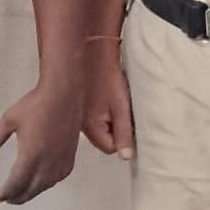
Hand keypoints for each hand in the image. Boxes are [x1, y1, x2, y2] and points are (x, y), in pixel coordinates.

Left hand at [0, 85, 80, 204]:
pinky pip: (57, 179)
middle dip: (17, 197)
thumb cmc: (36, 105)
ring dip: (32, 192)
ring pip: (45, 186)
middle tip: (7, 199)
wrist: (63, 94)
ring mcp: (60, 162)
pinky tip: (41, 181)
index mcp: (31, 155)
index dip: (6, 194)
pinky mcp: (70, 158)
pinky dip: (46, 184)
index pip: (16, 184)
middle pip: (31, 190)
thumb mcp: (10, 120)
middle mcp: (47, 163)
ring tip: (21, 192)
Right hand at [82, 40, 134, 158]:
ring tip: (115, 103)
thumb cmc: (106, 77)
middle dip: (116, 131)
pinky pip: (94, 117)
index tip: (129, 125)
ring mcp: (80, 115)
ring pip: (100, 127)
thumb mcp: (121, 108)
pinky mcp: (80, 105)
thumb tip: (126, 156)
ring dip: (110, 120)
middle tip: (123, 113)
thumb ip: (124, 134)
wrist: (92, 53)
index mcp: (91, 128)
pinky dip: (103, 111)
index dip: (123, 138)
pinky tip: (106, 98)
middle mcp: (81, 124)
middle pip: (104, 139)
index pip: (111, 148)